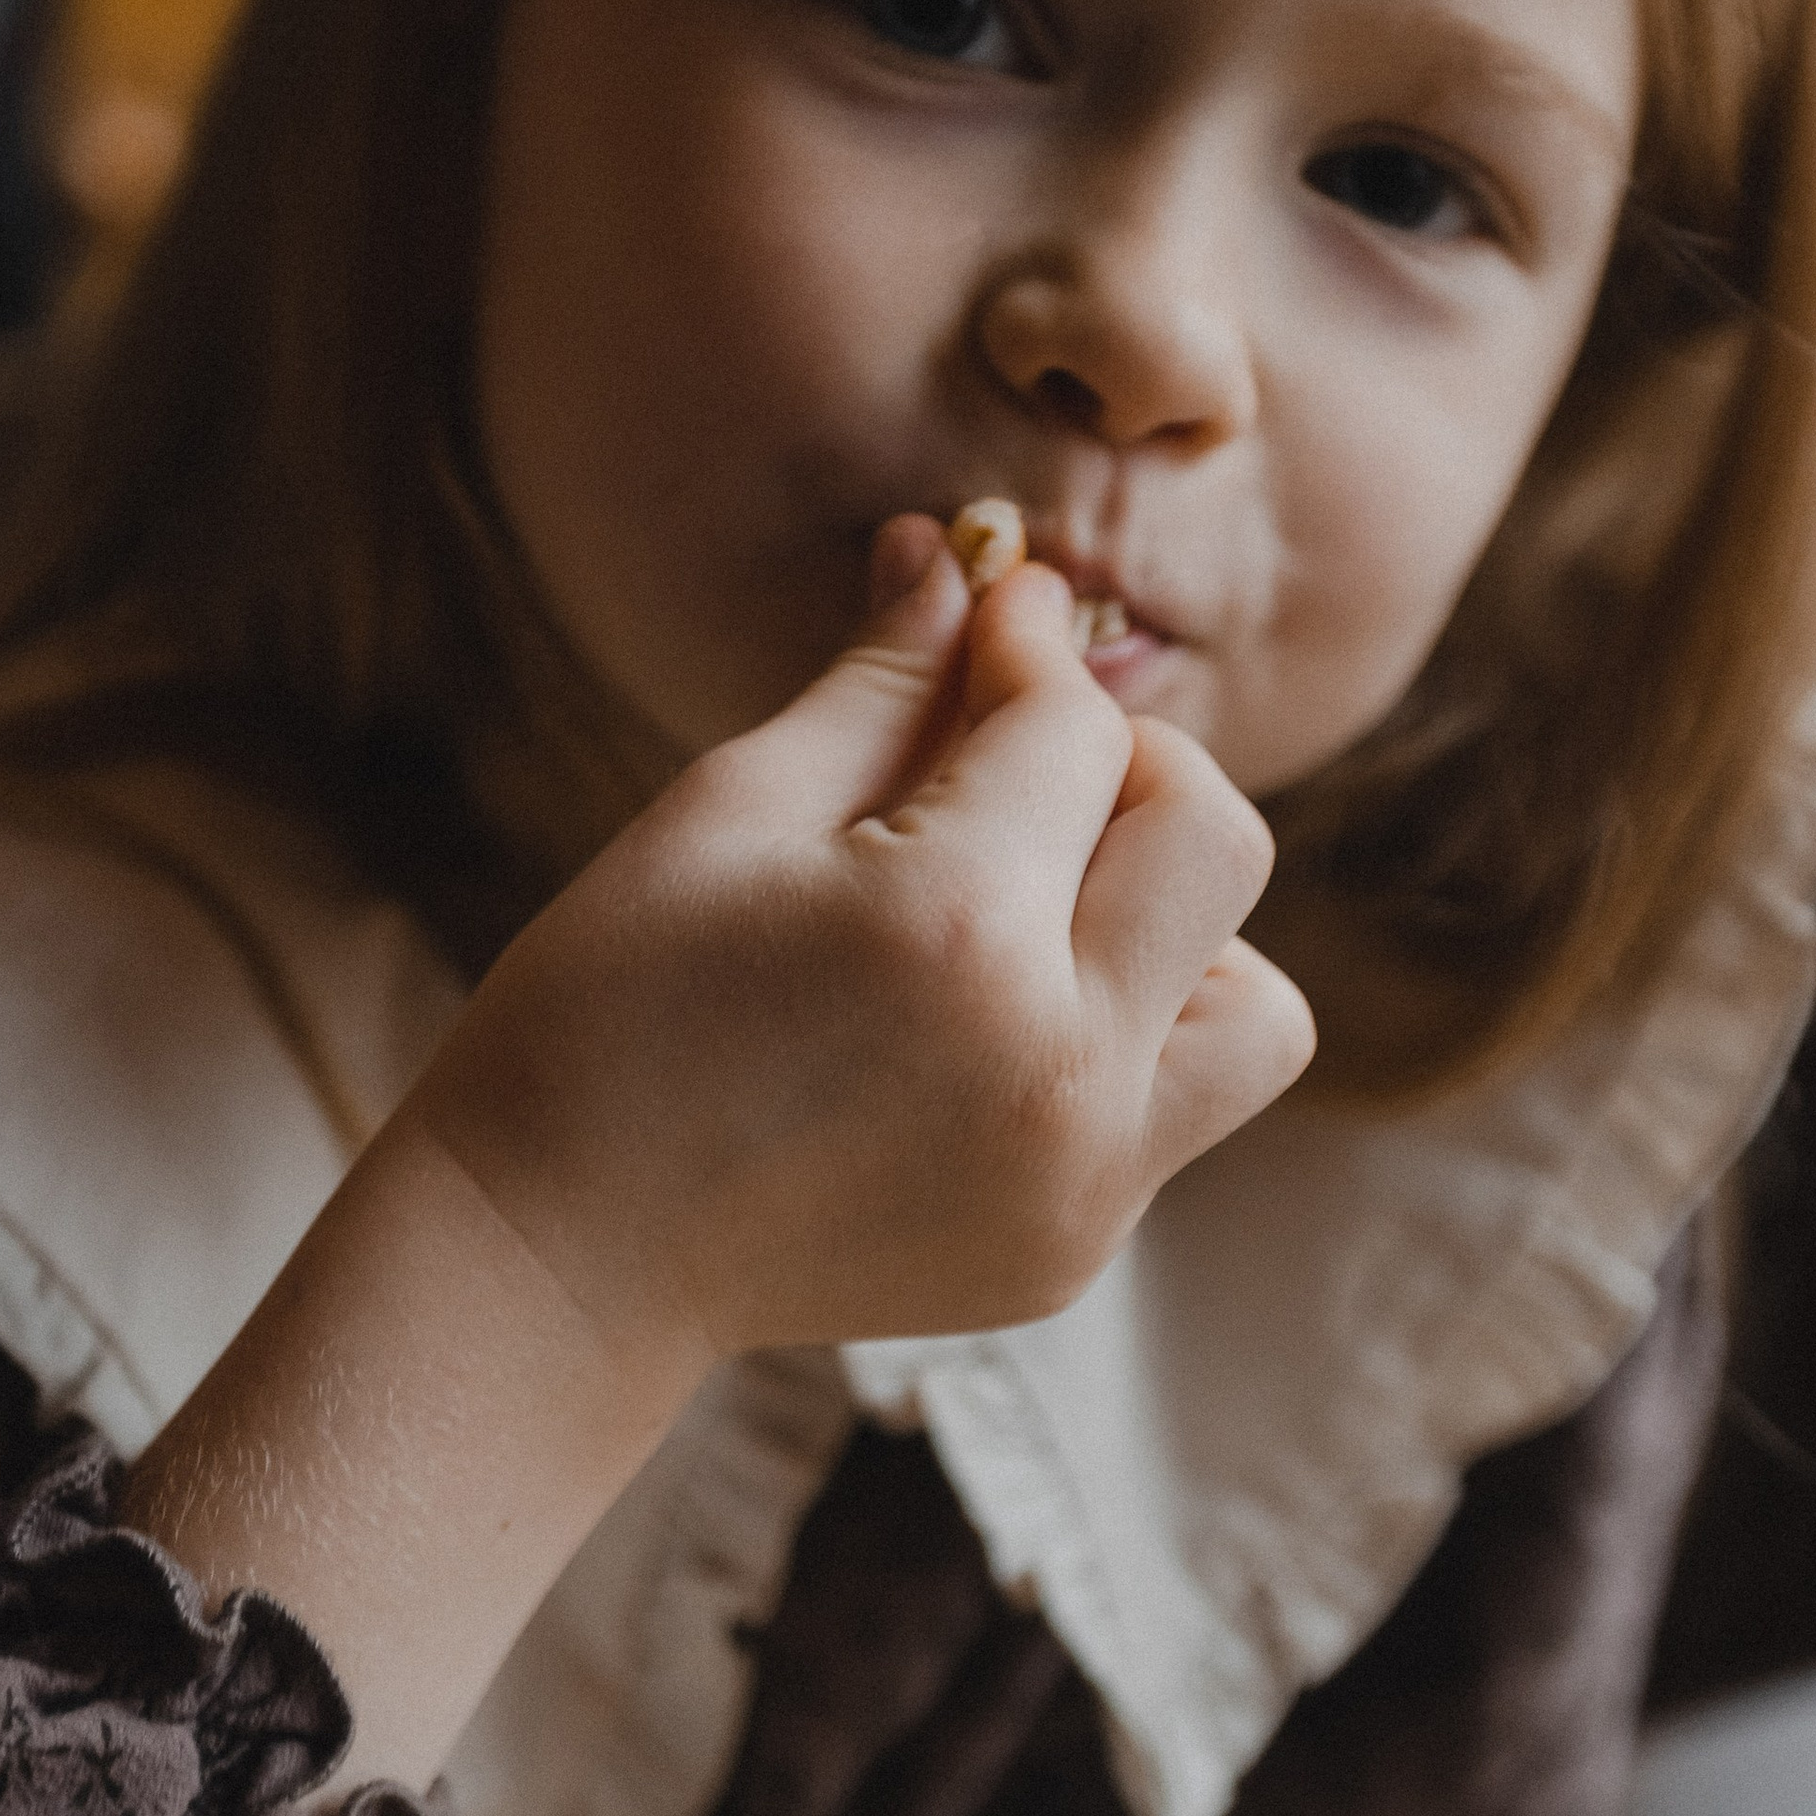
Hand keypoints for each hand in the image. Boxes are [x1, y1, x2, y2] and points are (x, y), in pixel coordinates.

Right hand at [126, 520, 1311, 1790]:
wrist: (559, 1259)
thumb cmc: (607, 1013)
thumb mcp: (729, 814)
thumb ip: (881, 684)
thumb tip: (965, 556)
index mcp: (958, 929)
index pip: (1076, 730)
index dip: (1026, 647)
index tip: (986, 614)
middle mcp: (1061, 1066)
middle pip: (1214, 843)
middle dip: (1124, 770)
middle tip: (1011, 767)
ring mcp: (1083, 1180)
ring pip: (1255, 1005)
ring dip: (1173, 933)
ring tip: (1038, 925)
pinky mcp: (1072, 1253)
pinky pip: (1173, 1110)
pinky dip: (1115, 1043)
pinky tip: (978, 1031)